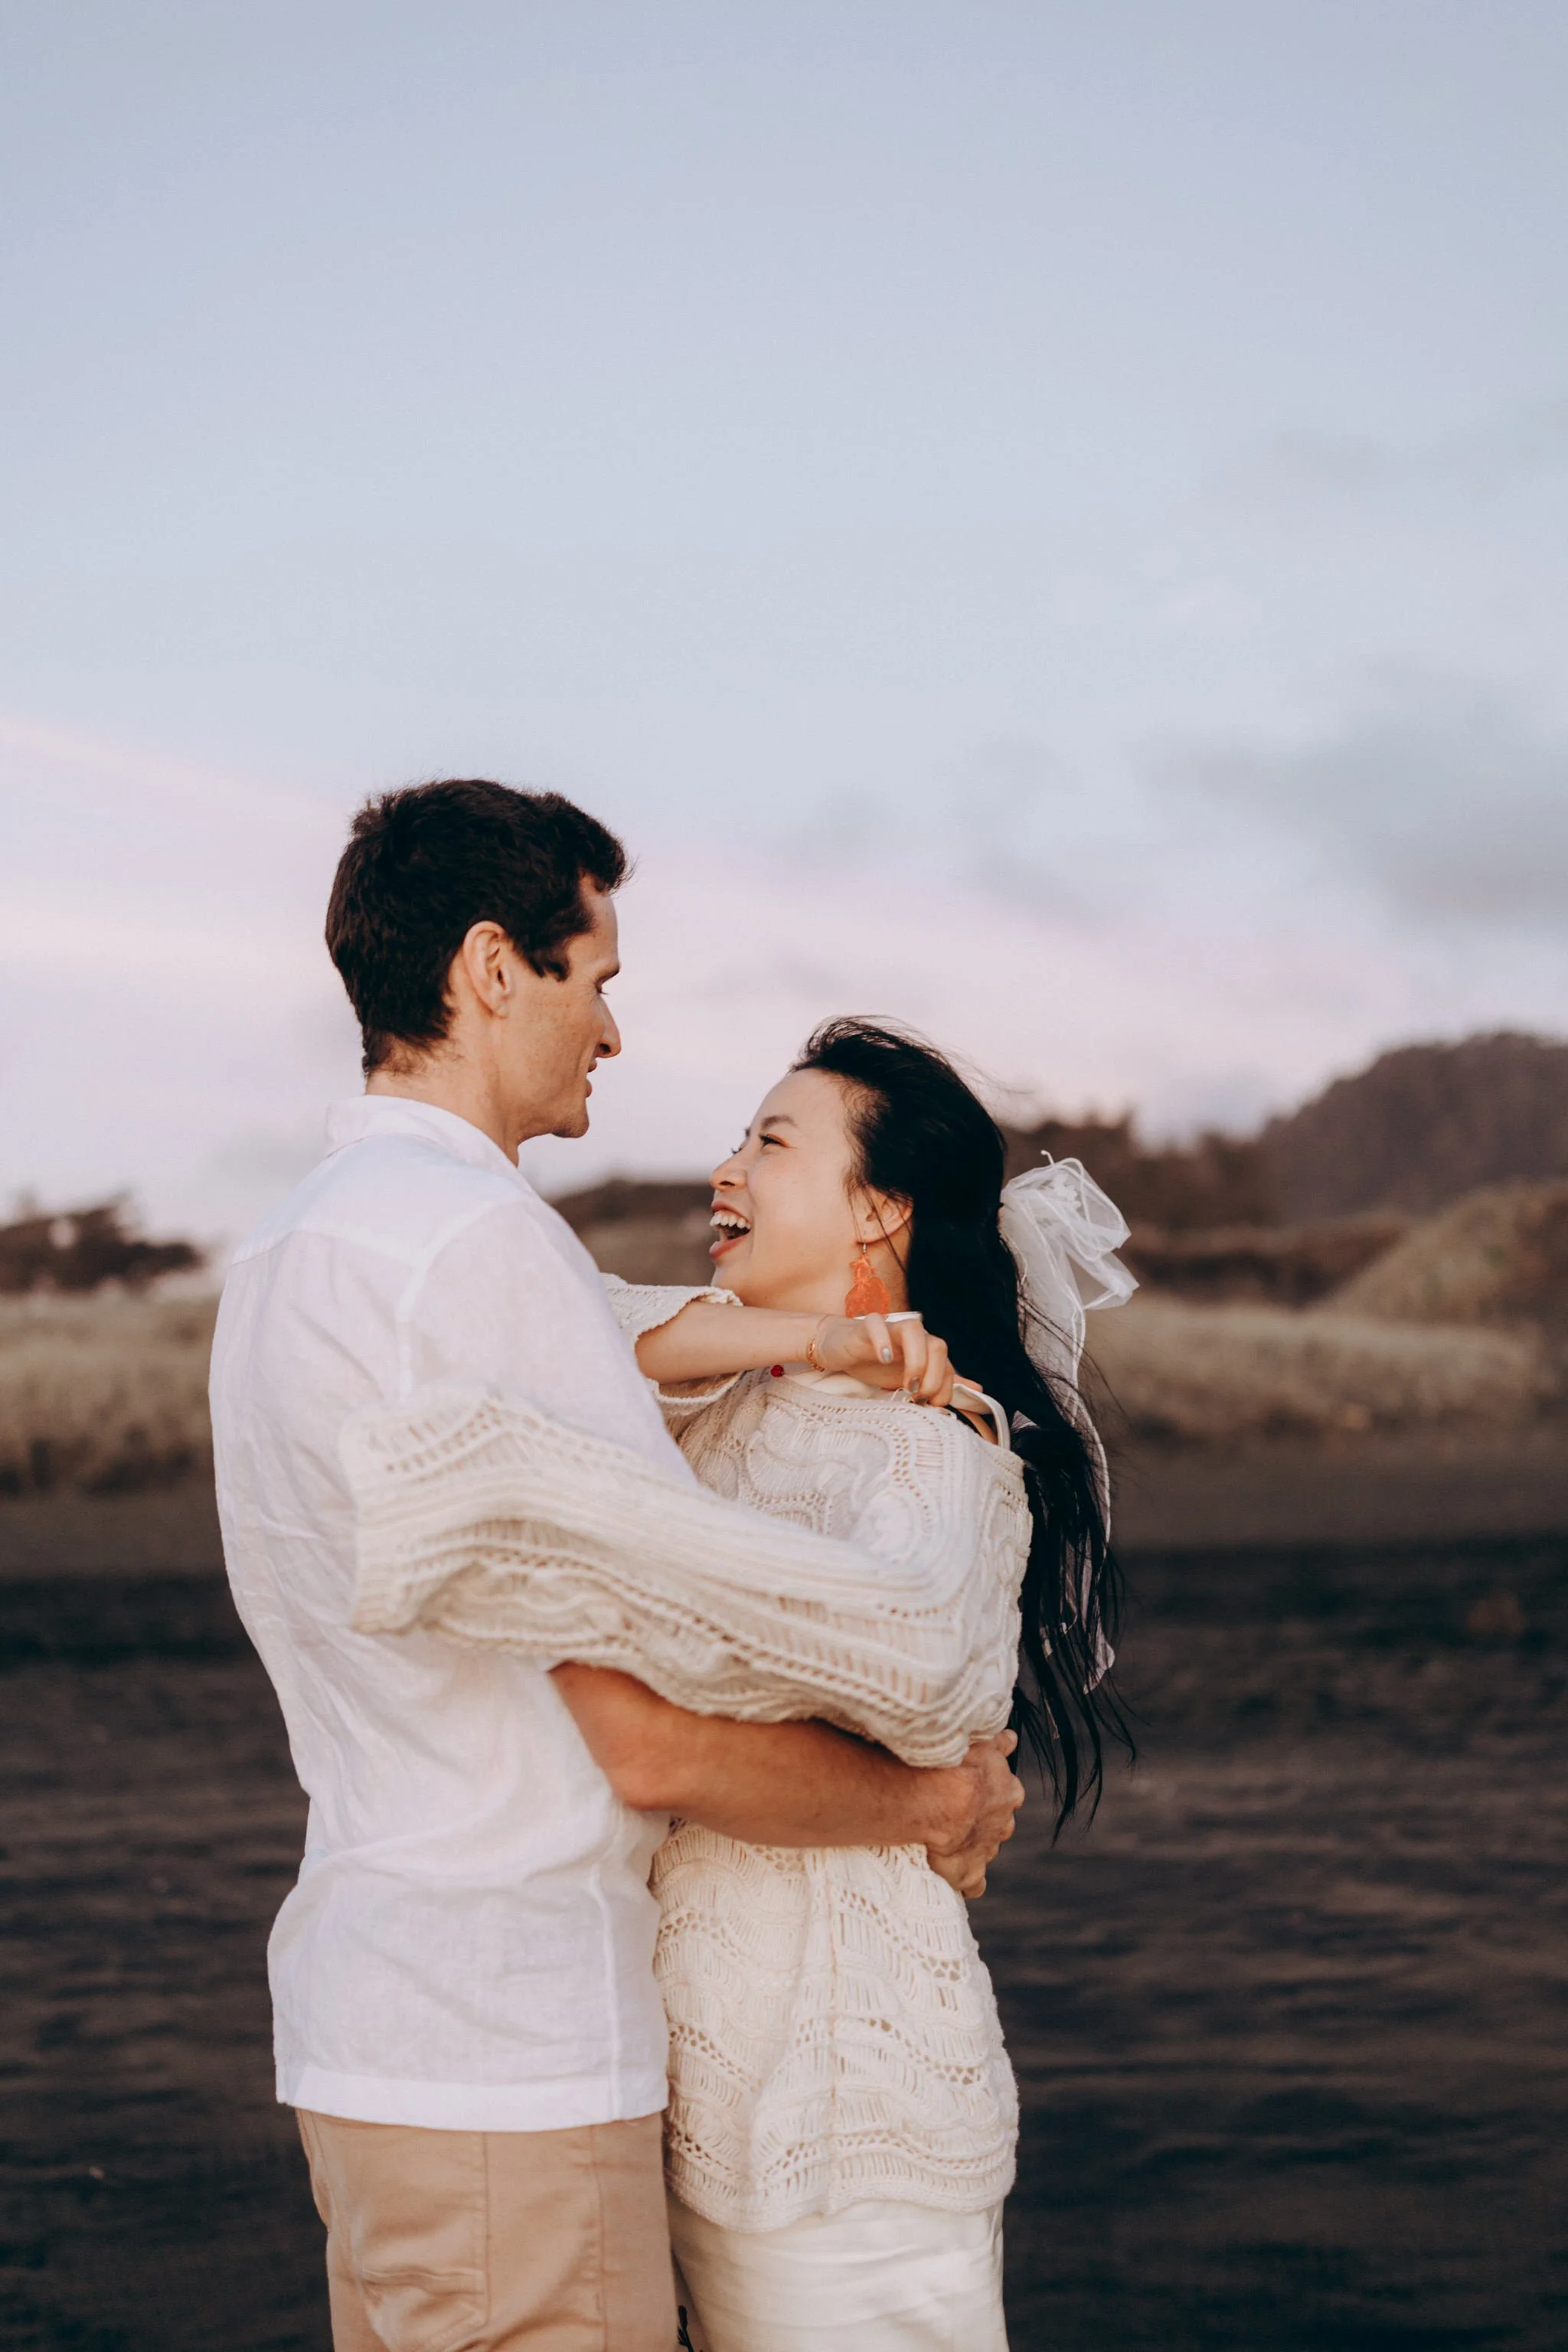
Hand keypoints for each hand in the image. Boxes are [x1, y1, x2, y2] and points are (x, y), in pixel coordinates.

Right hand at [814, 1313, 954, 1408]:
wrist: (839, 1348)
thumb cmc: (875, 1363)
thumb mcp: (910, 1379)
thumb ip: (942, 1382)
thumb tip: (978, 1388)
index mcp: (926, 1348)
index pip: (949, 1365)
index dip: (945, 1387)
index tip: (930, 1405)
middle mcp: (913, 1336)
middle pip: (938, 1345)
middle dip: (934, 1375)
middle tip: (919, 1396)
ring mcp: (890, 1328)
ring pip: (914, 1330)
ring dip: (916, 1359)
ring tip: (907, 1384)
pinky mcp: (865, 1326)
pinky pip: (877, 1324)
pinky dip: (883, 1339)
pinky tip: (884, 1358)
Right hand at [920, 1730, 1024, 1898]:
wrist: (941, 1800)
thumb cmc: (956, 1764)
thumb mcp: (981, 1743)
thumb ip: (998, 1742)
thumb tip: (1012, 1738)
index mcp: (1009, 1792)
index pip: (1007, 1793)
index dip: (990, 1792)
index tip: (973, 1789)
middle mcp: (1003, 1824)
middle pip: (998, 1824)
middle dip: (983, 1821)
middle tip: (957, 1813)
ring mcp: (988, 1850)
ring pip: (985, 1850)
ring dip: (971, 1846)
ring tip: (946, 1840)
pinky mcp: (970, 1873)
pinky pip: (973, 1884)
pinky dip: (966, 1881)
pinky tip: (954, 1878)